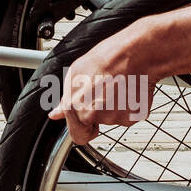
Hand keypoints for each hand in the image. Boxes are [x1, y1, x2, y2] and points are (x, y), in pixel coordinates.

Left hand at [48, 27, 158, 145]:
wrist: (134, 54)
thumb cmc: (106, 59)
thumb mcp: (75, 74)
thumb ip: (65, 100)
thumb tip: (56, 115)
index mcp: (77, 108)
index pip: (78, 136)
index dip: (82, 126)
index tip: (86, 116)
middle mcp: (96, 116)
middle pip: (97, 124)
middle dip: (99, 112)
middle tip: (105, 90)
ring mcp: (117, 117)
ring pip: (113, 118)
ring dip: (115, 105)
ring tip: (117, 84)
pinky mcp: (135, 116)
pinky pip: (129, 115)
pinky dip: (129, 104)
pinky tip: (127, 88)